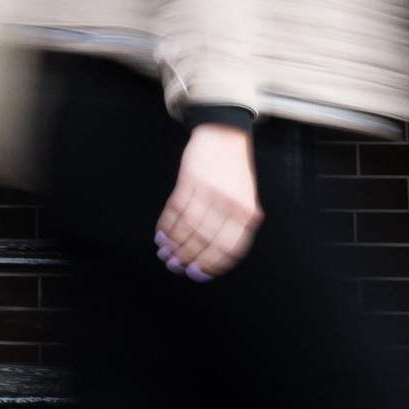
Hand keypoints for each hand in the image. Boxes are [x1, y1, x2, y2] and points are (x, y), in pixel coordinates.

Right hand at [156, 123, 262, 278]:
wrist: (225, 135)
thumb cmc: (235, 170)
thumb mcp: (246, 198)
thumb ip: (238, 223)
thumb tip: (218, 254)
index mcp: (247, 212)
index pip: (228, 248)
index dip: (211, 264)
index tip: (197, 273)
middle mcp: (229, 204)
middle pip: (205, 240)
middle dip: (187, 257)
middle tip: (175, 266)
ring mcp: (208, 191)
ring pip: (188, 227)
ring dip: (173, 243)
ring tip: (165, 253)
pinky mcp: (189, 179)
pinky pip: (176, 209)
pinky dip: (166, 225)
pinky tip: (161, 233)